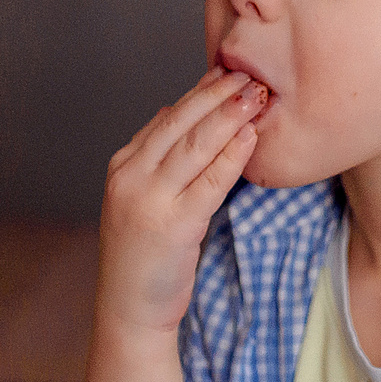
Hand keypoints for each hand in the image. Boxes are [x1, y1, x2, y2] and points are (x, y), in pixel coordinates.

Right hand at [96, 68, 269, 337]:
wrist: (129, 309)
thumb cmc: (143, 256)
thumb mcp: (141, 197)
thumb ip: (156, 156)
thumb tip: (171, 111)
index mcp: (123, 166)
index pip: (167, 117)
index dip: (200, 92)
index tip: (228, 71)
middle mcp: (131, 177)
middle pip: (180, 123)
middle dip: (217, 95)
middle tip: (250, 73)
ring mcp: (149, 200)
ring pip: (195, 146)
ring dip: (229, 116)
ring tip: (257, 95)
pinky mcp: (173, 226)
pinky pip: (210, 182)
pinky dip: (232, 156)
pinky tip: (250, 138)